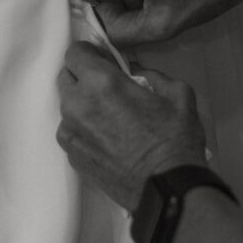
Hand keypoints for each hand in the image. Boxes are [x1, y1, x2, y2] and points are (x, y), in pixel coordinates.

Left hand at [57, 42, 206, 210]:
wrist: (166, 190)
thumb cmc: (174, 139)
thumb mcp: (177, 93)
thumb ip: (152, 74)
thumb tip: (135, 72)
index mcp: (101, 82)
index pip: (74, 52)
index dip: (89, 53)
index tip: (103, 60)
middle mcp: (78, 105)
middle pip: (66, 77)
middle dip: (83, 76)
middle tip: (106, 86)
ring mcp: (71, 133)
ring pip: (67, 106)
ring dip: (82, 103)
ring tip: (108, 115)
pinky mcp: (72, 156)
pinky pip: (71, 131)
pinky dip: (83, 128)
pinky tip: (106, 137)